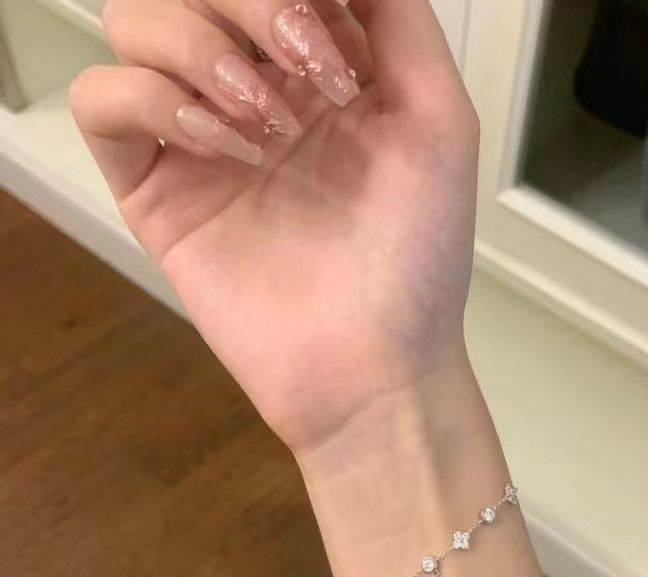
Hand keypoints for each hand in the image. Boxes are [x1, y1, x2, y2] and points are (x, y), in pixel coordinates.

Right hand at [70, 0, 478, 453]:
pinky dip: (155, 100)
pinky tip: (224, 148)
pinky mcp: (154, 188)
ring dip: (200, 49)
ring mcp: (198, 136)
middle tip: (303, 68)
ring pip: (135, 19)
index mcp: (320, 67)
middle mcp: (253, 89)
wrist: (373, 364)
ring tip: (266, 126)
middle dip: (248, 1)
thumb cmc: (417, 256)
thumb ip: (398, 20)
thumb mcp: (438, 124)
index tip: (328, 38)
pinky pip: (105, 99)